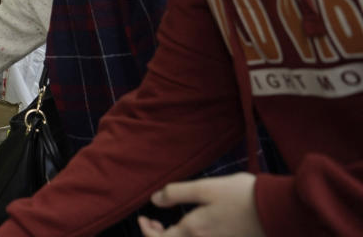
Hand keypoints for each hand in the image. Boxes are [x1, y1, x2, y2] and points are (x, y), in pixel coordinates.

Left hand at [138, 173, 264, 236]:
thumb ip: (177, 194)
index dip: (146, 231)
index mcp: (194, 231)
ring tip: (167, 224)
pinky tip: (191, 227)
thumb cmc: (242, 196)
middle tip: (152, 221)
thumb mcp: (205, 188)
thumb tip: (154, 200)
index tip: (142, 218)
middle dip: (157, 235)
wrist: (278, 211)